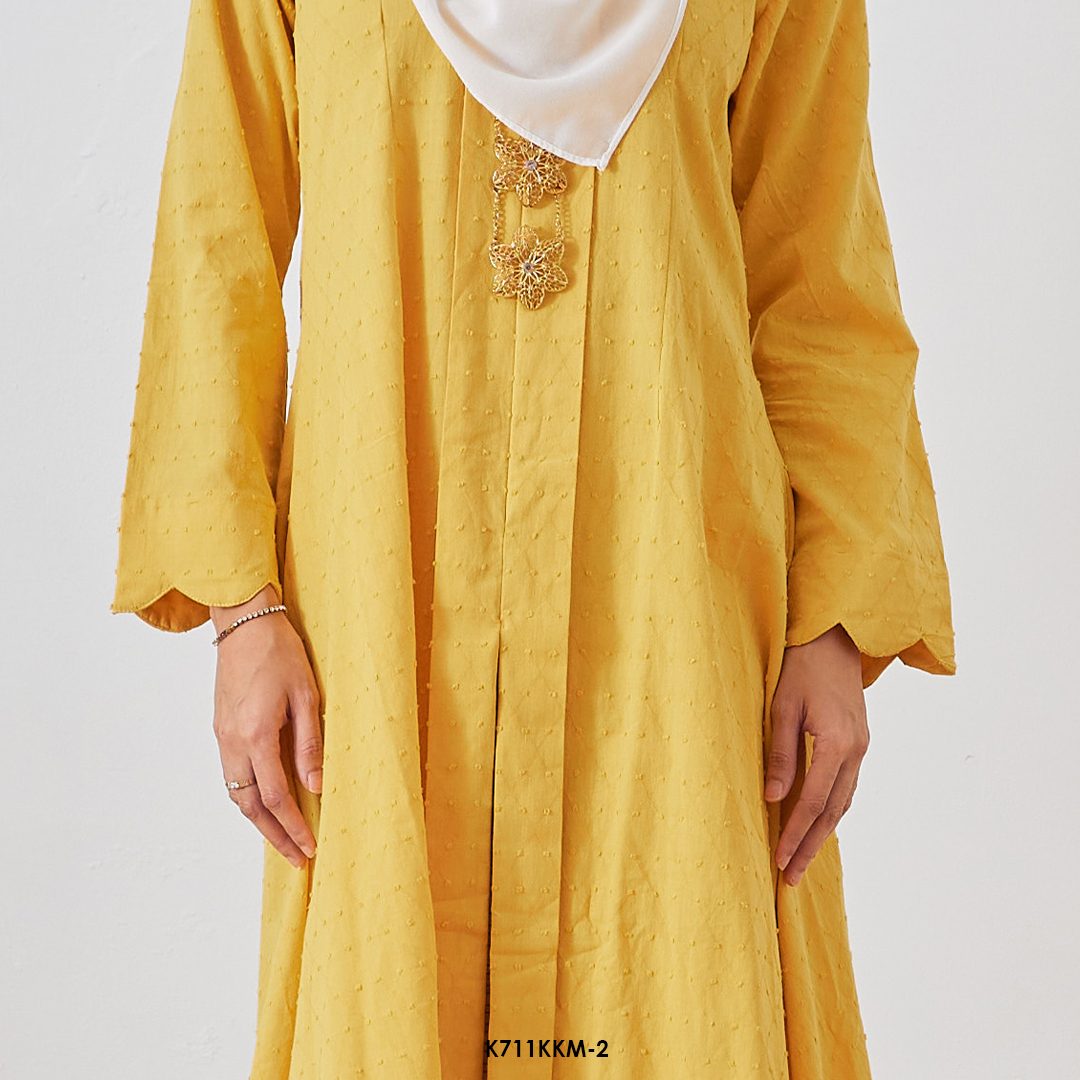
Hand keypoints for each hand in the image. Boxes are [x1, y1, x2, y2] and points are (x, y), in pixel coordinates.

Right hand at [210, 584, 322, 869]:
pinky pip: (230, 773)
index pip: (275, 797)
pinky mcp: (220, 727)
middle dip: (273, 835)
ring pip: (235, 792)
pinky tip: (264, 800)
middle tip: (296, 857)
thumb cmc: (280, 652)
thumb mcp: (307, 695)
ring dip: (257, 819)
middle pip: (248, 805)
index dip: (292, 827)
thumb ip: (309, 743)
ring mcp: (222, 735)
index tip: (309, 849)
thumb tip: (316, 786)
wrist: (243, 621)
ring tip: (282, 836)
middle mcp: (232, 741)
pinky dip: (246, 795)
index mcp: (256, 735)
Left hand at [765, 623, 868, 887]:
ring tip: (801, 860)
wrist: (832, 636)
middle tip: (790, 878)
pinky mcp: (858, 741)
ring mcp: (861, 746)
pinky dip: (831, 809)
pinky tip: (817, 823)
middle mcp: (856, 750)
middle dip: (811, 846)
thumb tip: (774, 799)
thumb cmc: (800, 667)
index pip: (814, 802)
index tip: (779, 860)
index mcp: (838, 743)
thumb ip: (781, 755)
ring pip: (843, 802)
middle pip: (833, 811)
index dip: (796, 834)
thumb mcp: (782, 707)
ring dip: (822, 833)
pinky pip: (846, 786)